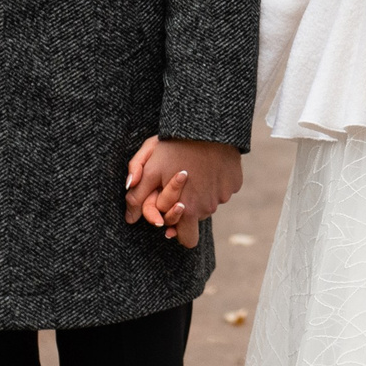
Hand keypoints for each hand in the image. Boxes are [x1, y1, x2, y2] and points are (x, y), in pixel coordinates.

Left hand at [123, 137, 243, 249]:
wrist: (207, 127)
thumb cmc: (174, 147)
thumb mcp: (150, 169)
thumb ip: (137, 196)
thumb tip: (130, 219)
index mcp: (187, 210)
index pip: (187, 239)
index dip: (178, 228)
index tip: (173, 211)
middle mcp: (208, 208)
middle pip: (196, 217)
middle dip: (188, 206)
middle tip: (181, 183)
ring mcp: (224, 195)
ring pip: (210, 202)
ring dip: (201, 192)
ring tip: (193, 169)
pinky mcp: (235, 183)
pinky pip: (223, 188)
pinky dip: (215, 180)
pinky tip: (208, 164)